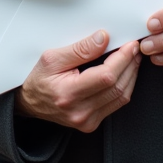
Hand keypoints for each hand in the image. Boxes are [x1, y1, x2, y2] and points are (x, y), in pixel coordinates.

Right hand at [14, 30, 141, 132]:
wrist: (29, 102)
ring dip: (131, 75)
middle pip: (117, 86)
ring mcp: (87, 120)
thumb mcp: (52, 57)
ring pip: (121, 96)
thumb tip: (103, 38)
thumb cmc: (38, 79)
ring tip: (132, 59)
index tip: (129, 45)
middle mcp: (80, 111)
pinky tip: (124, 74)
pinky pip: (117, 104)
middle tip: (133, 49)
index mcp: (68, 94)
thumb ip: (79, 49)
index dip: (122, 59)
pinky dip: (124, 86)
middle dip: (129, 64)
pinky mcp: (92, 123)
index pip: (106, 77)